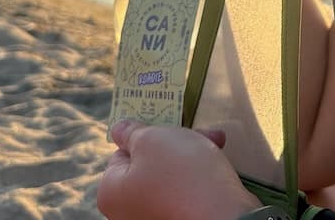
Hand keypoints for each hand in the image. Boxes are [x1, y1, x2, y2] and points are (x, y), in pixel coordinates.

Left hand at [97, 121, 259, 219]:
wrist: (223, 216)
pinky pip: (183, 193)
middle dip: (175, 143)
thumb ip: (132, 131)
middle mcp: (127, 212)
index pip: (121, 153)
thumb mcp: (153, 139)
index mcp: (111, 193)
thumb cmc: (181, 177)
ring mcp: (153, 219)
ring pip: (168, 176)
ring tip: (215, 141)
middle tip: (197, 131)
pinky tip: (217, 165)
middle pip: (148, 164)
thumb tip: (119, 130)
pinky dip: (197, 177)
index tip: (165, 125)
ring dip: (191, 155)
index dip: (145, 135)